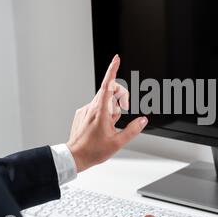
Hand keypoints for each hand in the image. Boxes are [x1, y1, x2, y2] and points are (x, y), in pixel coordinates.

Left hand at [66, 55, 147, 171]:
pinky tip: (101, 127)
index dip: (113, 70)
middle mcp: (91, 107)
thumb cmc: (93, 150)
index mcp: (100, 111)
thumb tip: (142, 120)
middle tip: (124, 111)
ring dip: (112, 109)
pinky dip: (103, 113)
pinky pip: (96, 107)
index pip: (108, 85)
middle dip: (120, 98)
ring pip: (103, 101)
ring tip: (110, 125)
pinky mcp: (81, 114)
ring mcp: (85, 110)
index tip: (116, 59)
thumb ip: (133, 129)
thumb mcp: (118, 142)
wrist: (74, 157)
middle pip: (110, 92)